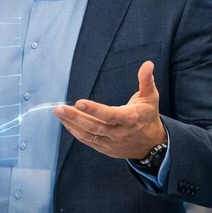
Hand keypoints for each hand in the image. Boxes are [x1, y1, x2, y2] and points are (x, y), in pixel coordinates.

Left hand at [53, 61, 167, 160]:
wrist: (152, 145)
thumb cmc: (148, 117)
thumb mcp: (151, 98)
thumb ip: (146, 81)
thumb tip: (148, 64)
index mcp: (129, 119)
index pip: (109, 115)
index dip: (93, 110)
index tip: (79, 102)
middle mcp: (118, 132)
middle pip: (94, 126)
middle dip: (75, 117)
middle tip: (59, 109)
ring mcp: (111, 142)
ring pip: (88, 134)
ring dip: (72, 124)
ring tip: (59, 113)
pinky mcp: (105, 148)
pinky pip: (87, 140)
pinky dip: (75, 132)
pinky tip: (66, 123)